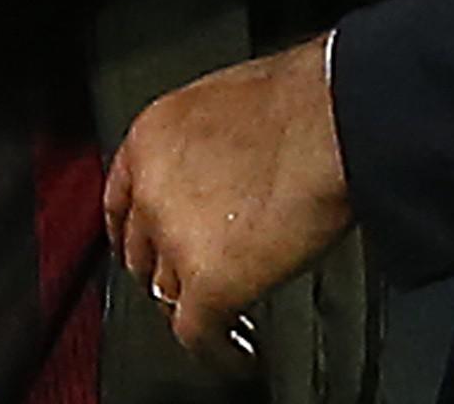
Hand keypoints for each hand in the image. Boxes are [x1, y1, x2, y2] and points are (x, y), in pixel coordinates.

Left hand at [106, 38, 352, 356]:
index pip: (119, 198)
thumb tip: (222, 170)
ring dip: (194, 302)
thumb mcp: (229, 105)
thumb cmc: (304, 100)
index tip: (142, 243)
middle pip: (140, 250)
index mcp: (152, 138)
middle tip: (190, 276)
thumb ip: (208, 146)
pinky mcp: (207, 280)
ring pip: (168, 290)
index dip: (134, 228)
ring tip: (222, 311)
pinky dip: (218, 351)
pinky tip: (237, 353)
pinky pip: (197, 333)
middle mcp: (152, 188)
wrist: (334, 118)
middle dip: (163, 267)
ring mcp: (175, 237)